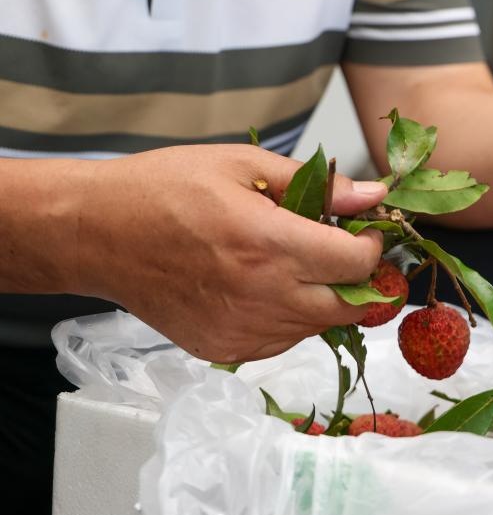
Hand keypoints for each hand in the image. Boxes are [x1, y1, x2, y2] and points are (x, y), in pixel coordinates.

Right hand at [74, 145, 387, 361]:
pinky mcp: (223, 349)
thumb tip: (372, 196)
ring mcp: (241, 330)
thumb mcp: (244, 165)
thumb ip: (317, 186)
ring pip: (317, 327)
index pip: (356, 263)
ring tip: (294, 262)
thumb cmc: (165, 190)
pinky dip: (290, 318)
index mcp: (268, 244)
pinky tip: (267, 286)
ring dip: (323, 298)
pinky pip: (282, 342)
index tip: (362, 230)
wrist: (98, 233)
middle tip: (341, 251)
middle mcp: (260, 295)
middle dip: (358, 280)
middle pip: (348, 307)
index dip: (371, 245)